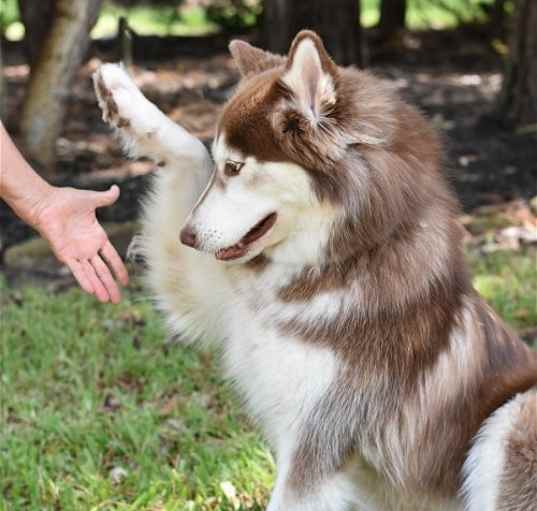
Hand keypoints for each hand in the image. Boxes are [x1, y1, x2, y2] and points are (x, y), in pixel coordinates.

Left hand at [32, 185, 128, 302]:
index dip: (119, 269)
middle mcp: (88, 248)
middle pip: (102, 271)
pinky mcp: (65, 255)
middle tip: (118, 301)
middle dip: (111, 286)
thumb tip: (116, 189)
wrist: (46, 203)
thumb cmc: (66, 200)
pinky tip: (92, 291)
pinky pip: (77, 270)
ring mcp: (77, 253)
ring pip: (91, 274)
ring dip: (99, 287)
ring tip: (107, 300)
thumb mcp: (91, 199)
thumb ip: (105, 198)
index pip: (112, 257)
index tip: (126, 281)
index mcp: (97, 237)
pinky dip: (84, 280)